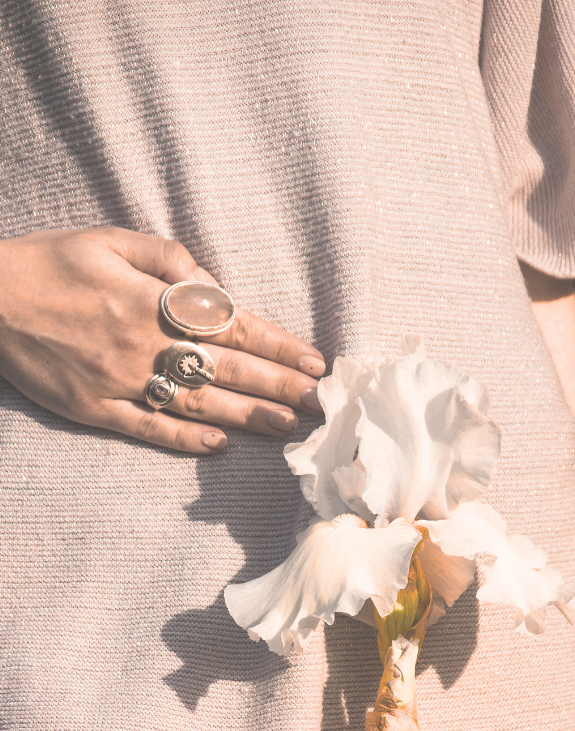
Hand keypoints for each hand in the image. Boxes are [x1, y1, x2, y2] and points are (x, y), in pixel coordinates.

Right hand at [0, 227, 325, 452]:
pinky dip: (183, 438)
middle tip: (320, 403)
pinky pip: (145, 427)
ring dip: (246, 416)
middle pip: (224, 369)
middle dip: (277, 386)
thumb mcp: (110, 239)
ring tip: (288, 427)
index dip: (276, 344)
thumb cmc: (51, 262)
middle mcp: (142, 344)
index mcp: (151, 300)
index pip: (231, 326)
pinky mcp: (92, 408)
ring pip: (195, 402)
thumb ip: (169, 258)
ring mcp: (117, 380)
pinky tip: (219, 445)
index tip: (313, 360)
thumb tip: (215, 284)